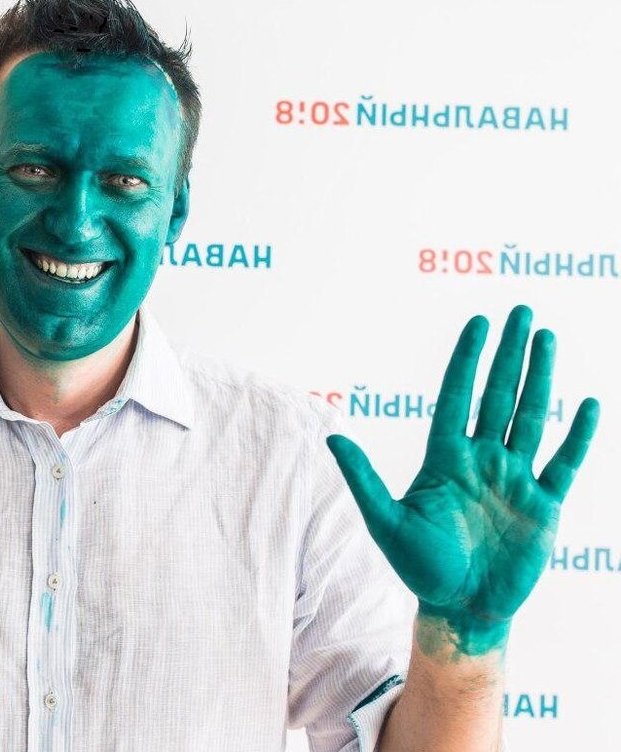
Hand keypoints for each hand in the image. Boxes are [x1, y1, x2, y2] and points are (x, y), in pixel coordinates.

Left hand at [326, 305, 598, 655]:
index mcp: (444, 458)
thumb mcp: (386, 521)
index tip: (478, 322)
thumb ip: (363, 478)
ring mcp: (515, 479)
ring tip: (548, 338)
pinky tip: (586, 403)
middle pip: (499, 395)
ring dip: (541, 378)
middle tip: (522, 312)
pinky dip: (577, 435)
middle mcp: (481, 460)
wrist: (461, 607)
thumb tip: (331, 435)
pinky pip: (564, 463)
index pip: (457, 396)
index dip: (467, 360)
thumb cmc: (419, 566)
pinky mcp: (544, 505)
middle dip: (510, 354)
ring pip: (532, 417)